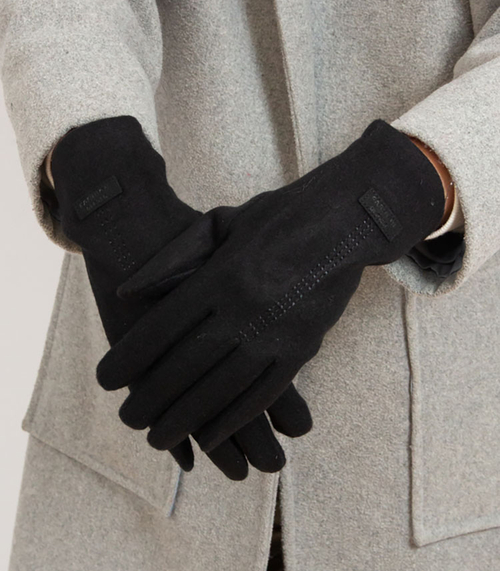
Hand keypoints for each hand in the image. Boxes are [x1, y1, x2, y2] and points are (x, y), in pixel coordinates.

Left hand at [50, 115, 311, 479]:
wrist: (344, 222)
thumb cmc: (276, 217)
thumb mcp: (221, 222)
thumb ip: (175, 255)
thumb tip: (128, 289)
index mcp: (221, 273)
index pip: (163, 326)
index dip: (130, 357)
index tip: (106, 379)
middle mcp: (246, 308)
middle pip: (187, 364)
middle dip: (152, 397)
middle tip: (128, 418)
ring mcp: (277, 332)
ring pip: (223, 388)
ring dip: (187, 418)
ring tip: (159, 437)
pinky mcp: (303, 348)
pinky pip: (265, 392)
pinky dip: (236, 419)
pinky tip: (212, 437)